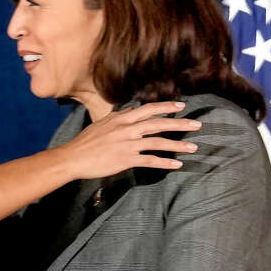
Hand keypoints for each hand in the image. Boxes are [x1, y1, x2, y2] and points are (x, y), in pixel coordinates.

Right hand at [56, 101, 200, 178]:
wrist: (73, 158)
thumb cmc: (85, 142)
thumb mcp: (102, 124)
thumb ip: (119, 117)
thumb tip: (131, 110)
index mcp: (121, 119)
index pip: (148, 109)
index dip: (166, 107)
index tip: (181, 106)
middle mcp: (127, 129)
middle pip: (158, 124)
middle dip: (180, 124)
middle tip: (197, 124)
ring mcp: (128, 144)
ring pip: (158, 142)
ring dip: (178, 144)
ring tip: (193, 147)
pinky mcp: (126, 159)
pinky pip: (150, 161)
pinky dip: (165, 162)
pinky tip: (177, 164)